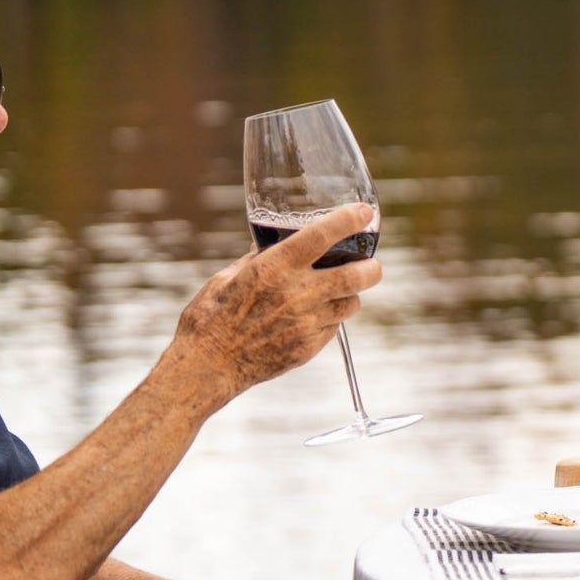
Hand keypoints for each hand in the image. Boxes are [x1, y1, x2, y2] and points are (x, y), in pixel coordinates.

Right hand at [169, 203, 382, 396]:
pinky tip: (313, 316)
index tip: (364, 213)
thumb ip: (256, 260)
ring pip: (351, 304)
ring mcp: (306, 323)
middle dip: (372, 267)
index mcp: (274, 268)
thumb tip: (269, 244)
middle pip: (356, 276)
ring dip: (350, 295)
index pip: (322, 236)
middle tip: (371, 264)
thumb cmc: (210, 319)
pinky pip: (333, 327)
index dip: (348, 221)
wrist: (207, 366)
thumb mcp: (227, 278)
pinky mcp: (309, 347)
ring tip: (338, 292)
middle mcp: (296, 293)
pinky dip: (330, 318)